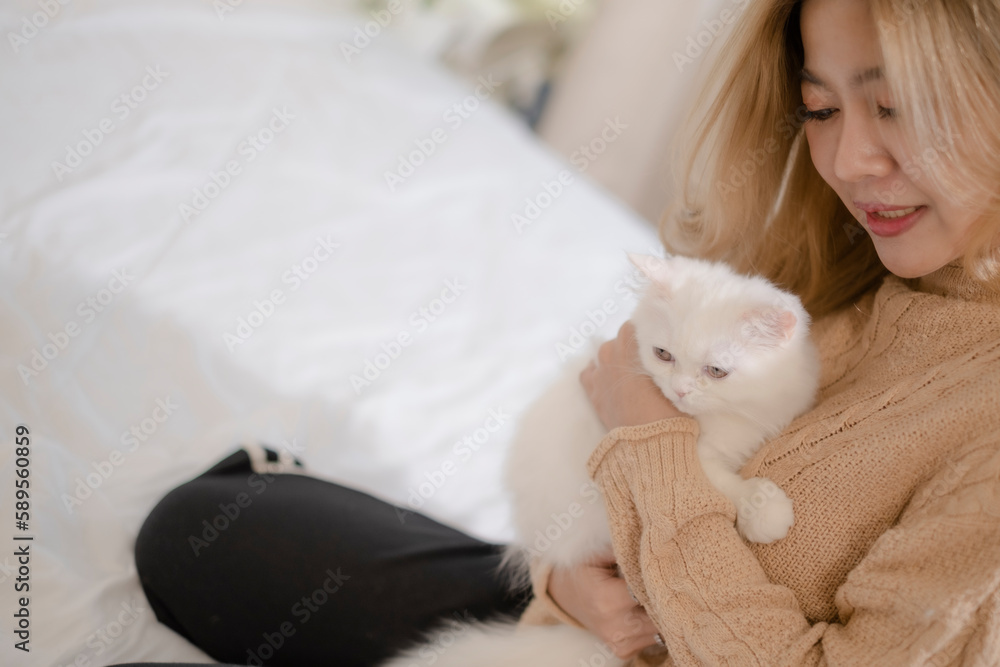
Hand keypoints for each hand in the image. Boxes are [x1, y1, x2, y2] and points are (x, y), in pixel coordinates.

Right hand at [547, 549, 661, 658]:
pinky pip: (651, 639)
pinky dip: (652, 625)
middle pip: (660, 615)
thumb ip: (624, 550)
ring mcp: (619, 642)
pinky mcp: (623, 651)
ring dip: (661, 613)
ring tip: (655, 593)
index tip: (667, 570)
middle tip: (670, 581)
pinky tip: (645, 609)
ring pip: (660, 630)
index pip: (650, 593)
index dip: (661, 581)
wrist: (565, 595)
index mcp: (607, 600)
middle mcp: (614, 626)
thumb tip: (652, 546)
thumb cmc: (584, 569)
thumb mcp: (598, 553)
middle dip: (666, 599)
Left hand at [580, 321, 683, 430]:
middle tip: (647, 362)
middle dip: (633, 346)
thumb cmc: (668, 408)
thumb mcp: (675, 378)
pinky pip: (589, 372)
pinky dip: (596, 373)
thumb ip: (668, 362)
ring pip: (605, 353)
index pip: (638, 324)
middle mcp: (613, 351)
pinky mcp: (592, 389)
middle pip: (622, 338)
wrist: (648, 439)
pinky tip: (606, 380)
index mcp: (634, 344)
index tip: (656, 342)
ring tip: (629, 374)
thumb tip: (670, 355)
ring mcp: (600, 370)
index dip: (648, 332)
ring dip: (616, 359)